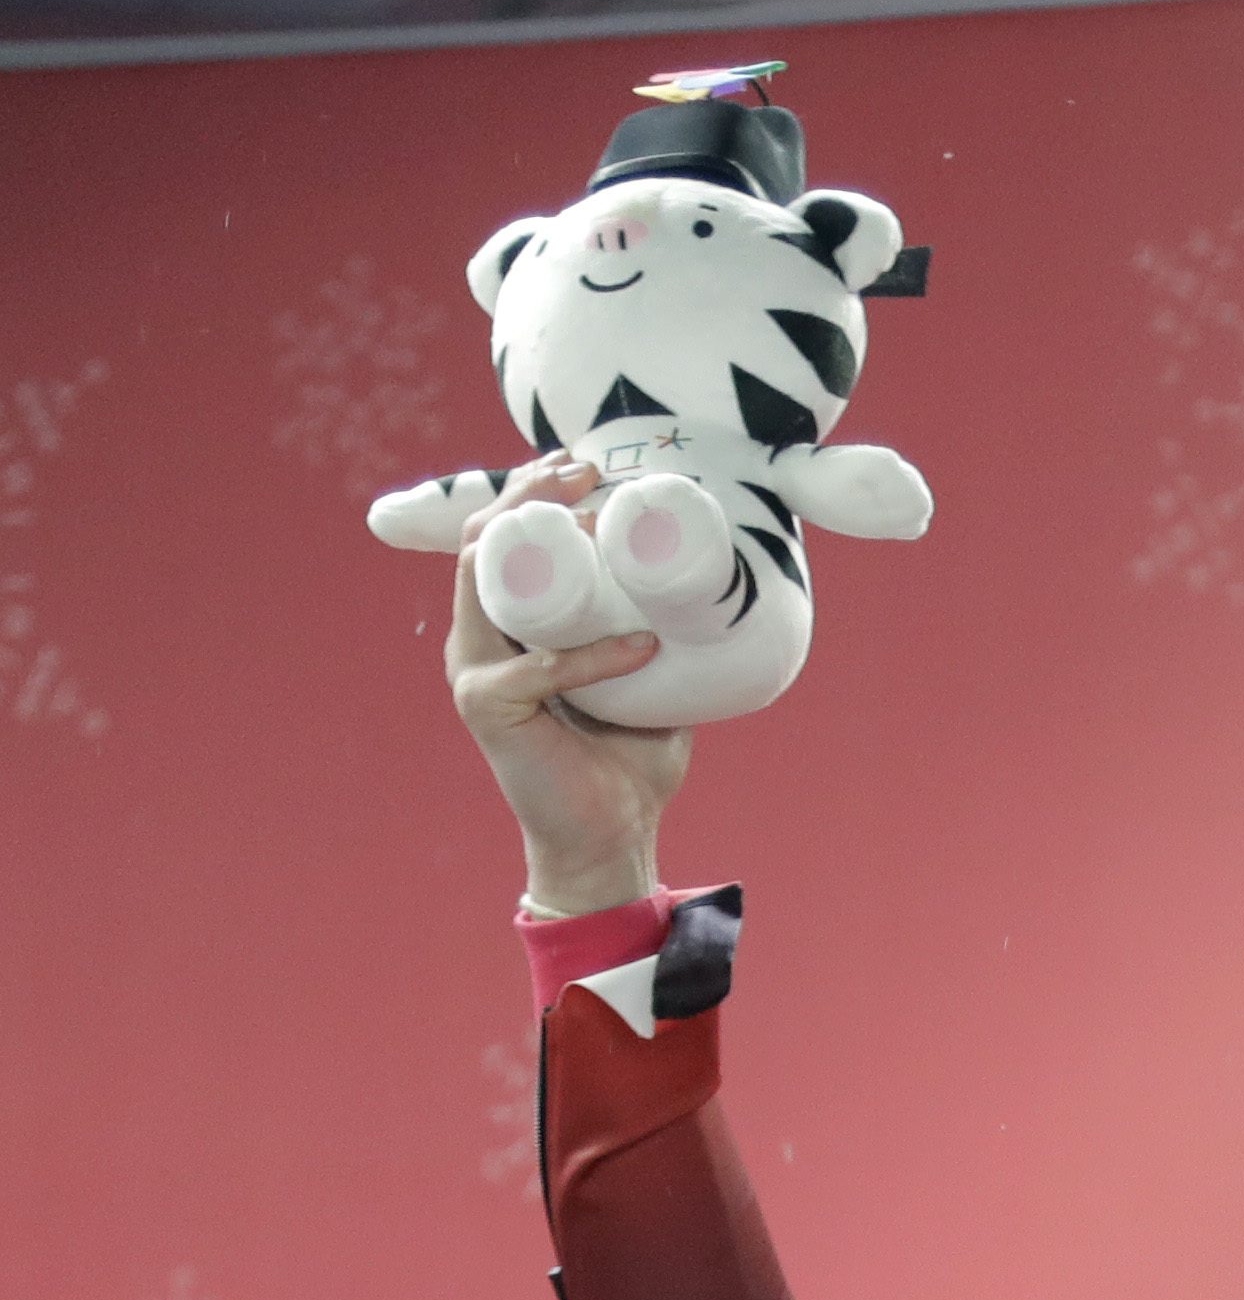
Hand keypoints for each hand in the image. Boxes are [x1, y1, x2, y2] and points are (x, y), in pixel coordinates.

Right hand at [445, 462, 687, 916]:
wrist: (614, 833)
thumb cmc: (629, 757)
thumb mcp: (649, 678)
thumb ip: (658, 632)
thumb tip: (712, 586)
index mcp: (508, 623)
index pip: (502, 535)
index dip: (533, 489)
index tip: (587, 466)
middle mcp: (478, 636)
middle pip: (482, 538)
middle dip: (528, 493)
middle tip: (587, 472)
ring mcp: (475, 669)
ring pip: (485, 576)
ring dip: (541, 541)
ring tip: (602, 525)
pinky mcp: (488, 707)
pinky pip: (540, 667)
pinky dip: (594, 655)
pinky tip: (645, 647)